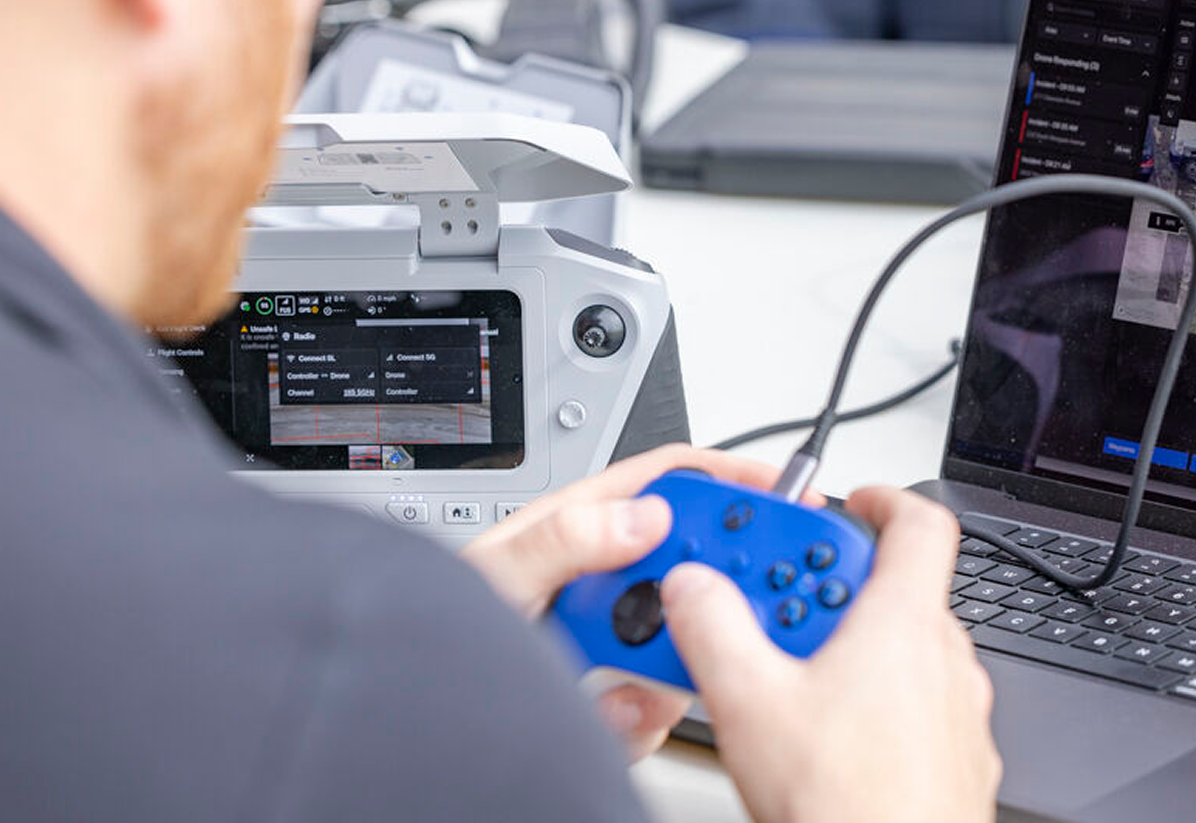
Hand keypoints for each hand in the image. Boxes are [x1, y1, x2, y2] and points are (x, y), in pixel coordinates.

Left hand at [459, 443, 821, 760]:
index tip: (780, 493)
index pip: (674, 481)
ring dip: (663, 669)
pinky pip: (656, 706)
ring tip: (615, 684)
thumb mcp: (495, 573)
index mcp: (583, 527)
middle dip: (710, 593)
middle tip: (720, 613)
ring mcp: (612, 639)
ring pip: (683, 644)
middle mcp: (606, 581)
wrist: (414, 711)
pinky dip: (637, 717)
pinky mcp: (613, 695)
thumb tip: (645, 515)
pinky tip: (599, 710)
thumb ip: (565, 539)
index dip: (731, 477)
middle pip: (694, 565)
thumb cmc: (439, 627)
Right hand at [662, 486, 1000, 822]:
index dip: (881, 497)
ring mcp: (961, 715)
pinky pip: (921, 705)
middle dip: (836, 590)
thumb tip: (694, 586)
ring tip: (789, 677)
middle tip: (781, 605)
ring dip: (854, 646)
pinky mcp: (959, 763)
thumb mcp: (750, 704)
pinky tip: (829, 738)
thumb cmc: (850, 809)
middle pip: (898, 590)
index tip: (845, 501)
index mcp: (907, 624)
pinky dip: (879, 700)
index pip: (920, 521)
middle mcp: (949, 661)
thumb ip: (714, 628)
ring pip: (909, 651)